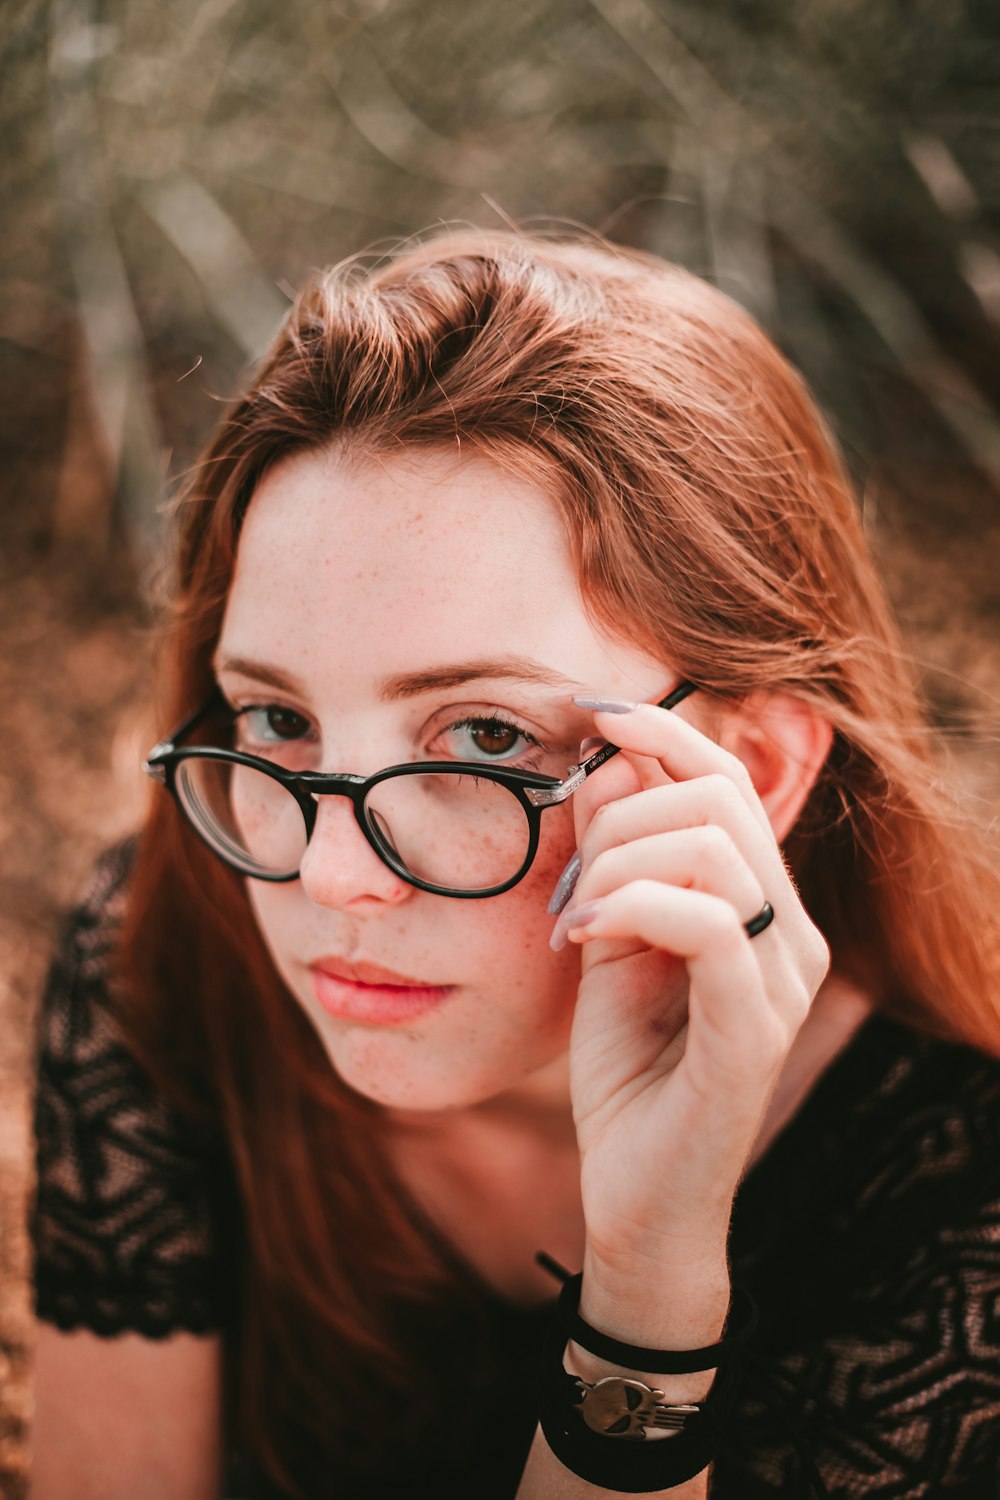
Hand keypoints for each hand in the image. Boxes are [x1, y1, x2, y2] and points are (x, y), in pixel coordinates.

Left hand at [555, 696, 830, 1283]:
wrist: (637, 1197)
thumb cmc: (627, 1071)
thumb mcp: (610, 944)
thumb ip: (614, 862)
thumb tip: (608, 764)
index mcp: (759, 904)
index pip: (727, 781)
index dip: (662, 730)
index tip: (589, 707)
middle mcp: (788, 931)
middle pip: (719, 797)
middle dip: (621, 815)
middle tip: (569, 882)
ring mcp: (780, 978)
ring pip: (710, 847)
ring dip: (615, 863)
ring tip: (574, 920)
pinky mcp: (754, 1026)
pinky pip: (705, 922)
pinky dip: (628, 908)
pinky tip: (582, 938)